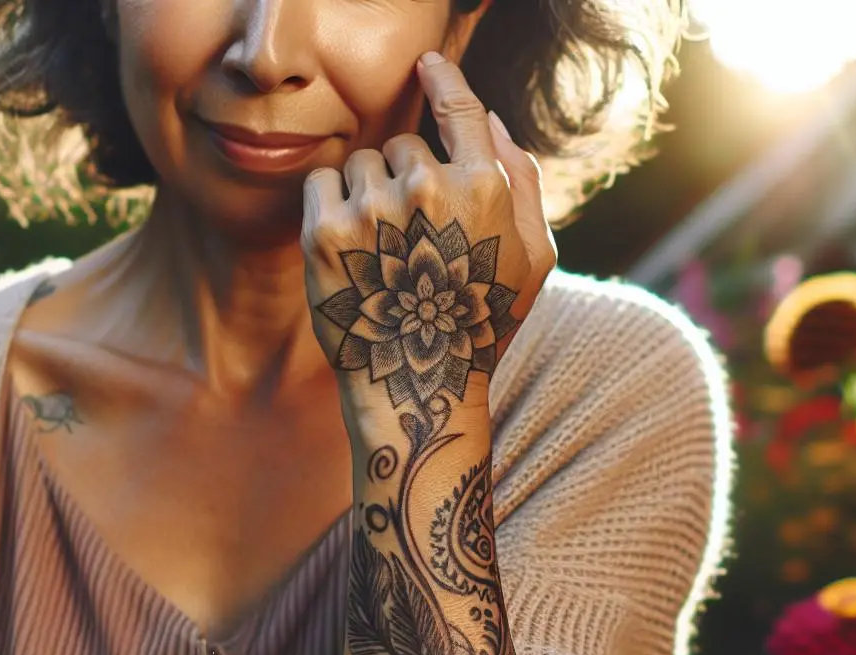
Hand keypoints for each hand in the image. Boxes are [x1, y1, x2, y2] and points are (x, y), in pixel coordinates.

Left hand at [302, 51, 557, 415]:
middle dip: (403, 180)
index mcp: (484, 189)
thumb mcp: (534, 259)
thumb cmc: (482, 325)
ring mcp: (374, 209)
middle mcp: (428, 189)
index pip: (460, 108)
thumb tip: (491, 120)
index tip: (428, 65)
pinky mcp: (325, 232)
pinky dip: (329, 207)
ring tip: (382, 255)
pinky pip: (321, 183)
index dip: (443, 80)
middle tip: (411, 241)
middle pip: (404, 146)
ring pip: (361, 165)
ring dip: (367, 196)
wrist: (418, 388)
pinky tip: (350, 251)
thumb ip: (522, 183)